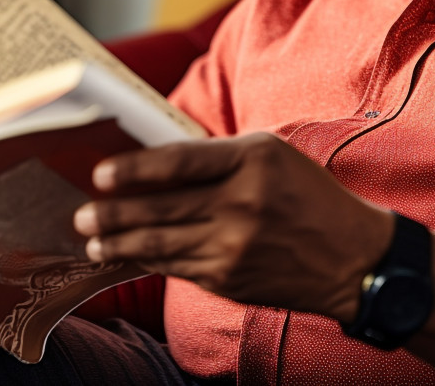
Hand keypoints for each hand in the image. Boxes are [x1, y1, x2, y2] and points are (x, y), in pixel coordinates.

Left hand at [72, 133, 393, 320]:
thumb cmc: (308, 196)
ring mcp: (235, 245)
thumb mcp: (272, 156)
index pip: (180, 162)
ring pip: (161, 243)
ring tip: (91, 239)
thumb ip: (218, 157)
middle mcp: (243, 202)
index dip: (134, 169)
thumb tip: (153, 162)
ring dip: (119, 242)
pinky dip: (147, 260)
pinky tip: (126, 256)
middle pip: (161, 206)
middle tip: (80, 212)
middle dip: (113, 212)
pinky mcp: (231, 278)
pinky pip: (177, 267)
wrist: (354, 258)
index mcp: (253, 159)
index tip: (101, 174)